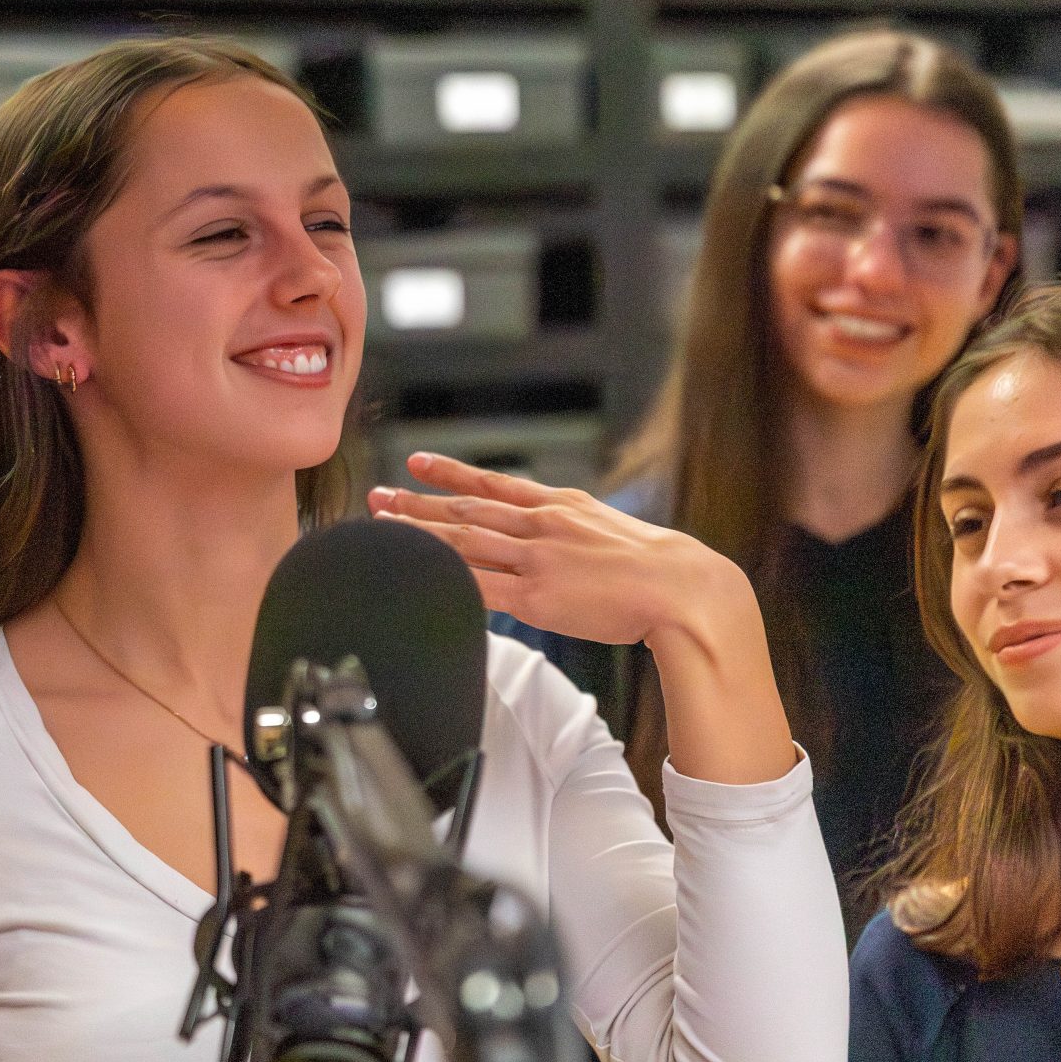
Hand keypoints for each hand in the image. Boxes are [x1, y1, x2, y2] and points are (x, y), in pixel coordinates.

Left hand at [370, 456, 739, 647]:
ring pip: (462, 544)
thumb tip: (550, 538)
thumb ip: (571, 530)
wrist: (681, 585)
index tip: (417, 463)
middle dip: (417, 505)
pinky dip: (444, 582)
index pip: (492, 485)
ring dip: (418, 536)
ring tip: (383, 529)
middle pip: (465, 513)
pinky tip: (417, 578)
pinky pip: (478, 589)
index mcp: (558, 506)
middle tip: (379, 497)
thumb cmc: (655, 566)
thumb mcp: (607, 529)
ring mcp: (535, 560)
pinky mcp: (536, 598)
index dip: (450, 474)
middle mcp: (541, 526)